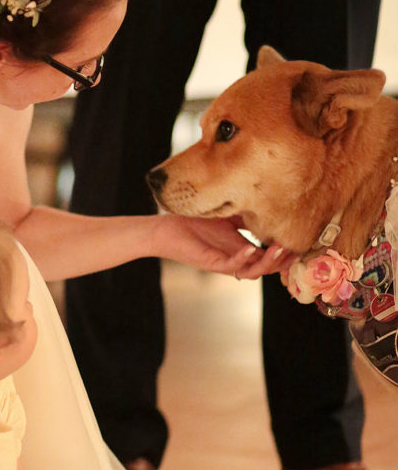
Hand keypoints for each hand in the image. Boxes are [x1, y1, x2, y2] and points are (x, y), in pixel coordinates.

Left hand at [153, 213, 296, 278]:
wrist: (166, 228)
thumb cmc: (194, 222)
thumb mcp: (227, 213)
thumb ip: (246, 212)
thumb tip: (269, 198)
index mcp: (242, 247)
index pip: (271, 254)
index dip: (288, 251)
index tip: (303, 241)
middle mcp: (237, 258)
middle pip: (268, 266)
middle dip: (285, 260)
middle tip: (299, 250)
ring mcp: (224, 262)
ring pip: (253, 271)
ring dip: (269, 263)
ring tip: (281, 250)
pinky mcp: (210, 263)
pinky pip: (230, 266)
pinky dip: (242, 259)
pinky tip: (250, 249)